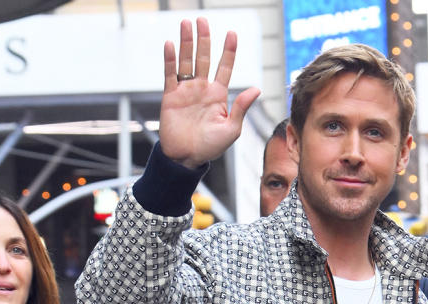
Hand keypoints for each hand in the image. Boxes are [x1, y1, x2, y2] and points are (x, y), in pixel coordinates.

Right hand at [160, 18, 260, 169]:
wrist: (186, 159)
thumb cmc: (210, 148)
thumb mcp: (231, 129)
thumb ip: (241, 108)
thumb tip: (257, 88)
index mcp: (218, 95)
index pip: (225, 67)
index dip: (228, 51)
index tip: (232, 34)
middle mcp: (202, 88)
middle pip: (204, 58)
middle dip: (204, 39)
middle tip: (202, 20)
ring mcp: (186, 90)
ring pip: (187, 61)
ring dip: (186, 42)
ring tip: (186, 24)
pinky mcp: (171, 96)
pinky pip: (170, 74)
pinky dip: (170, 59)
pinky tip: (171, 45)